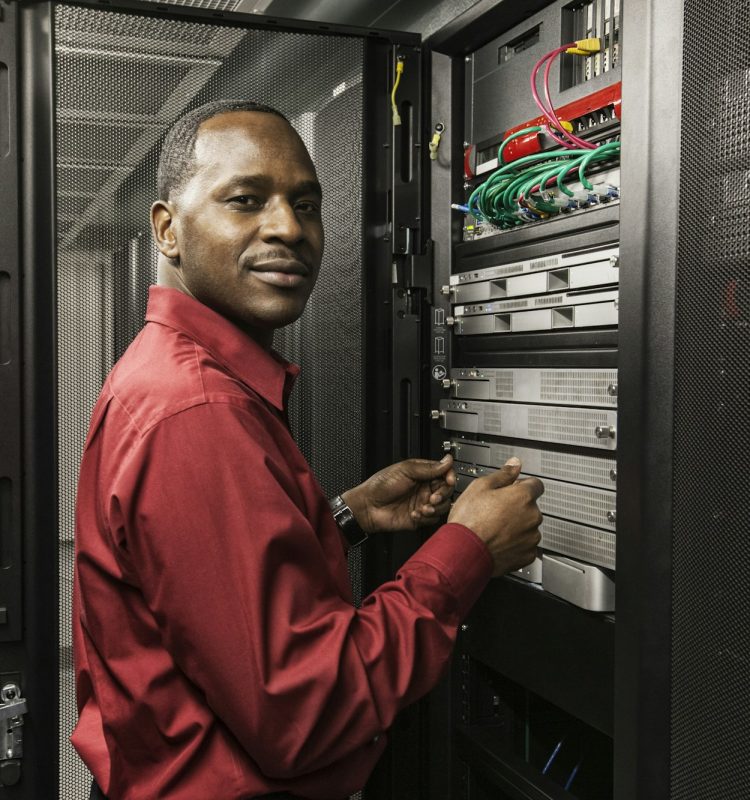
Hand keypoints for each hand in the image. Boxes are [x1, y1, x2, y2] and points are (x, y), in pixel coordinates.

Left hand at [341, 455, 455, 533]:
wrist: (368, 506)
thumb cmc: (380, 486)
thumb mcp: (405, 471)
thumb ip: (428, 468)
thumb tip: (447, 460)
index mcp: (422, 474)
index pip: (444, 473)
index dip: (449, 476)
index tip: (448, 480)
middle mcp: (425, 488)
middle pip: (447, 490)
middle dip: (442, 494)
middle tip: (432, 497)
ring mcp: (423, 503)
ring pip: (443, 506)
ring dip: (435, 507)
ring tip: (423, 507)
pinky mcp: (420, 518)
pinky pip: (432, 519)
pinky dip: (425, 517)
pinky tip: (414, 514)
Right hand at [448, 457, 543, 575]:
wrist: (463, 552)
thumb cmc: (469, 521)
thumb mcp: (480, 487)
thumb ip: (503, 475)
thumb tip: (514, 464)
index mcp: (522, 496)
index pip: (535, 484)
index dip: (521, 486)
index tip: (512, 490)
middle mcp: (532, 516)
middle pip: (530, 507)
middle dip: (517, 508)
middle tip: (495, 511)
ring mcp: (531, 537)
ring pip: (528, 527)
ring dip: (517, 526)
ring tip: (494, 528)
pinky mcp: (527, 555)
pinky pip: (525, 546)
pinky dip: (515, 544)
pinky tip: (499, 541)